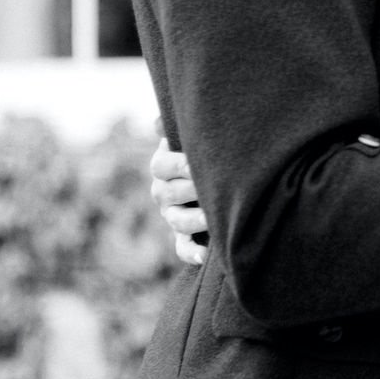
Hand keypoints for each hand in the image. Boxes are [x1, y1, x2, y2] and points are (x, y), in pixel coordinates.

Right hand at [150, 137, 207, 266]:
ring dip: (195, 220)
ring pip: (177, 221)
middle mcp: (163, 192)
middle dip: (192, 190)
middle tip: (213, 186)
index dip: (179, 164)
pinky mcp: (184, 236)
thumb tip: (158, 123)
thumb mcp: (189, 135)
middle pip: (168, 194)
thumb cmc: (204, 148)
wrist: (220, 172)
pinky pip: (182, 248)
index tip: (197, 163)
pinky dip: (192, 253)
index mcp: (162, 166)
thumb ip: (174, 126)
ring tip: (213, 218)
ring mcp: (172, 216)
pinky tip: (205, 255)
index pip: (161, 166)